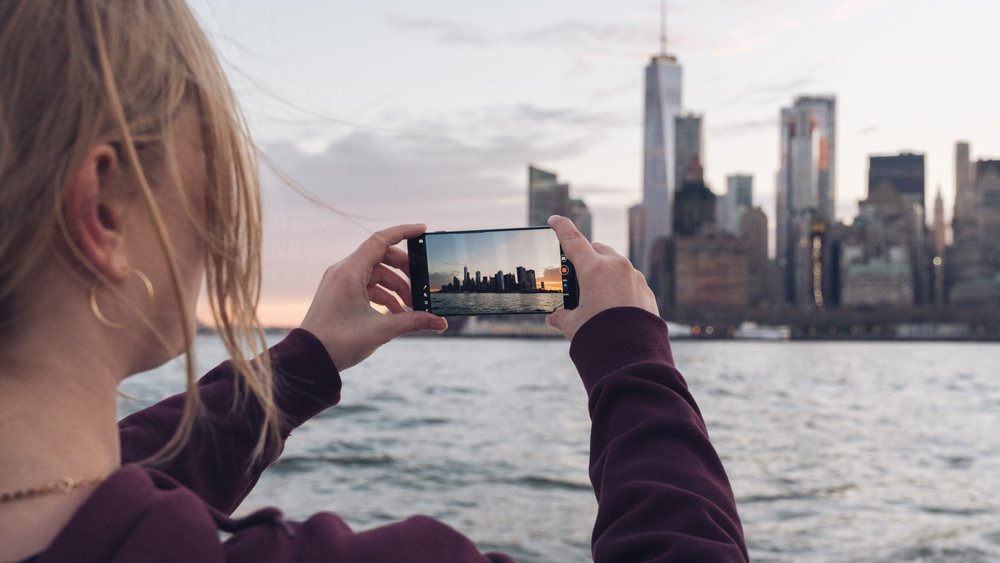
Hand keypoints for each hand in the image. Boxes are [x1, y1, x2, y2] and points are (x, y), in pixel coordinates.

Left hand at [300, 224, 447, 370]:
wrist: (309, 360)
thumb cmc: (338, 342)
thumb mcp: (381, 330)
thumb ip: (413, 322)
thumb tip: (441, 322)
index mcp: (349, 271)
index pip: (380, 240)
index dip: (403, 232)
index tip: (423, 230)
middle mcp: (343, 271)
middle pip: (381, 258)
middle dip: (405, 271)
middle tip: (422, 286)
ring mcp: (340, 283)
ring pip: (376, 275)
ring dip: (396, 288)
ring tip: (413, 308)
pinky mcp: (340, 295)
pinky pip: (367, 287)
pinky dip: (384, 297)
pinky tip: (398, 314)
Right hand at [545, 215, 658, 340]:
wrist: (633, 356)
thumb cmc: (600, 337)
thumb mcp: (574, 325)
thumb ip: (561, 316)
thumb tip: (553, 317)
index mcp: (594, 270)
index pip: (573, 240)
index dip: (561, 227)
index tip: (554, 220)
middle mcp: (616, 267)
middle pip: (597, 249)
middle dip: (586, 256)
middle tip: (577, 272)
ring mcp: (634, 277)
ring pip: (616, 264)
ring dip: (605, 272)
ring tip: (597, 294)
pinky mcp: (646, 291)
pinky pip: (630, 281)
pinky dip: (620, 286)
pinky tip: (614, 305)